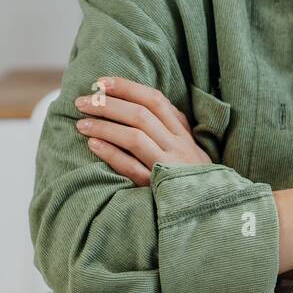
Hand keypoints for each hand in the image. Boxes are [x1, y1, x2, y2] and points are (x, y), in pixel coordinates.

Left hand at [72, 76, 210, 185]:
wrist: (211, 209)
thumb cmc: (191, 178)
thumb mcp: (187, 148)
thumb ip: (169, 127)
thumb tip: (138, 101)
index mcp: (182, 133)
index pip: (154, 100)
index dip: (127, 88)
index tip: (101, 82)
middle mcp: (178, 146)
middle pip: (141, 116)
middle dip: (108, 104)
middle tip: (82, 101)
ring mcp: (169, 166)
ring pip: (135, 138)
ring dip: (105, 126)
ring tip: (81, 123)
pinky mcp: (158, 188)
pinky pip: (132, 168)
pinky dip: (111, 154)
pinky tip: (93, 145)